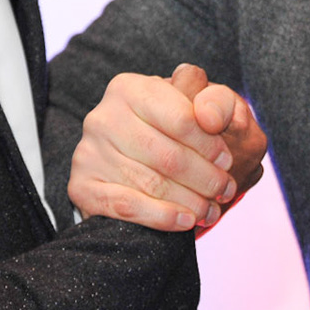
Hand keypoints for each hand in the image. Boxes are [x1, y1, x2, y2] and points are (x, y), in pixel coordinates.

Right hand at [67, 64, 267, 233]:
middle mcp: (102, 117)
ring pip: (149, 183)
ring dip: (189, 202)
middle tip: (225, 191)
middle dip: (204, 178)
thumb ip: (218, 101)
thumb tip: (210, 118)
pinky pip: (125, 206)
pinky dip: (160, 217)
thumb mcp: (205, 106)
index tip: (228, 161)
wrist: (143, 157)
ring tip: (211, 211)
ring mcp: (88, 152)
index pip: (180, 118)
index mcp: (130, 88)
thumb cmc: (181, 128)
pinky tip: (185, 221)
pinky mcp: (81, 186)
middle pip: (166, 155)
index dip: (210, 144)